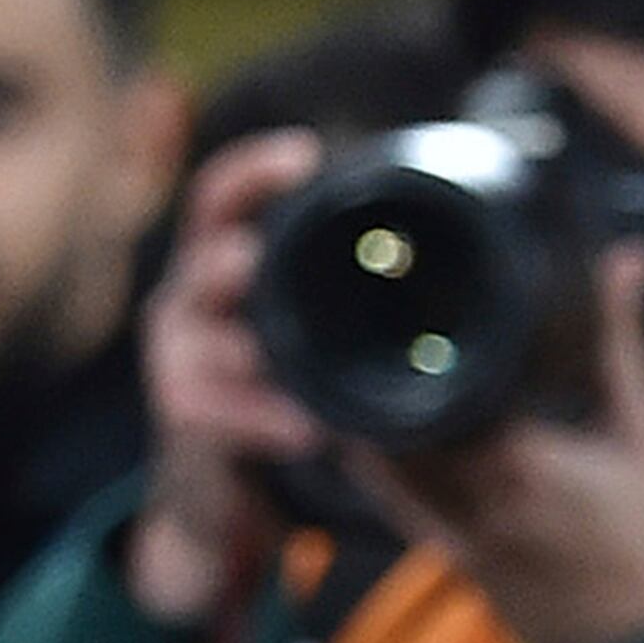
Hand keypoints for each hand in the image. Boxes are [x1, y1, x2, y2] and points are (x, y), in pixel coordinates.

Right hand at [123, 130, 326, 624]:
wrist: (221, 489)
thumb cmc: (277, 389)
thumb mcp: (299, 326)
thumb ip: (333, 281)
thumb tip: (466, 221)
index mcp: (217, 263)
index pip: (219, 198)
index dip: (251, 171)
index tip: (303, 153)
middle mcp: (186, 304)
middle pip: (200, 264)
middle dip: (225, 261)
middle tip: (252, 260)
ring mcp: (177, 363)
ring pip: (201, 344)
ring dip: (246, 350)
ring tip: (279, 358)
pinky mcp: (185, 421)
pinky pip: (216, 414)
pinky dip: (263, 420)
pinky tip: (308, 432)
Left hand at [345, 242, 643, 642]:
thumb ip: (619, 346)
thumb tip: (625, 258)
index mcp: (525, 462)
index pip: (444, 387)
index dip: (418, 339)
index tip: (404, 288)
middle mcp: (476, 498)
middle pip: (402, 416)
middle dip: (387, 367)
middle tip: (368, 305)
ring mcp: (453, 531)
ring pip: (384, 458)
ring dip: (369, 408)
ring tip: (352, 347)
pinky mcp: (446, 552)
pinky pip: (392, 495)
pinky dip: (373, 456)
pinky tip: (355, 415)